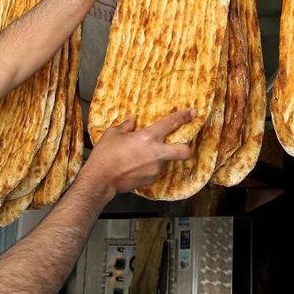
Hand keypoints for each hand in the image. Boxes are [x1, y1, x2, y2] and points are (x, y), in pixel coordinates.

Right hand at [81, 108, 195, 196]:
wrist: (101, 179)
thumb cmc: (105, 155)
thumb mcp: (113, 134)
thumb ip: (125, 126)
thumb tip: (131, 122)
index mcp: (148, 137)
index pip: (171, 123)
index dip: (184, 116)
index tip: (193, 113)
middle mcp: (156, 153)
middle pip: (184, 151)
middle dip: (187, 147)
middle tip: (181, 144)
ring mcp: (155, 168)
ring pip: (166, 161)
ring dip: (160, 158)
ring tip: (143, 157)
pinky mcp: (151, 180)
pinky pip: (155, 171)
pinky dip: (150, 167)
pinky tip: (138, 166)